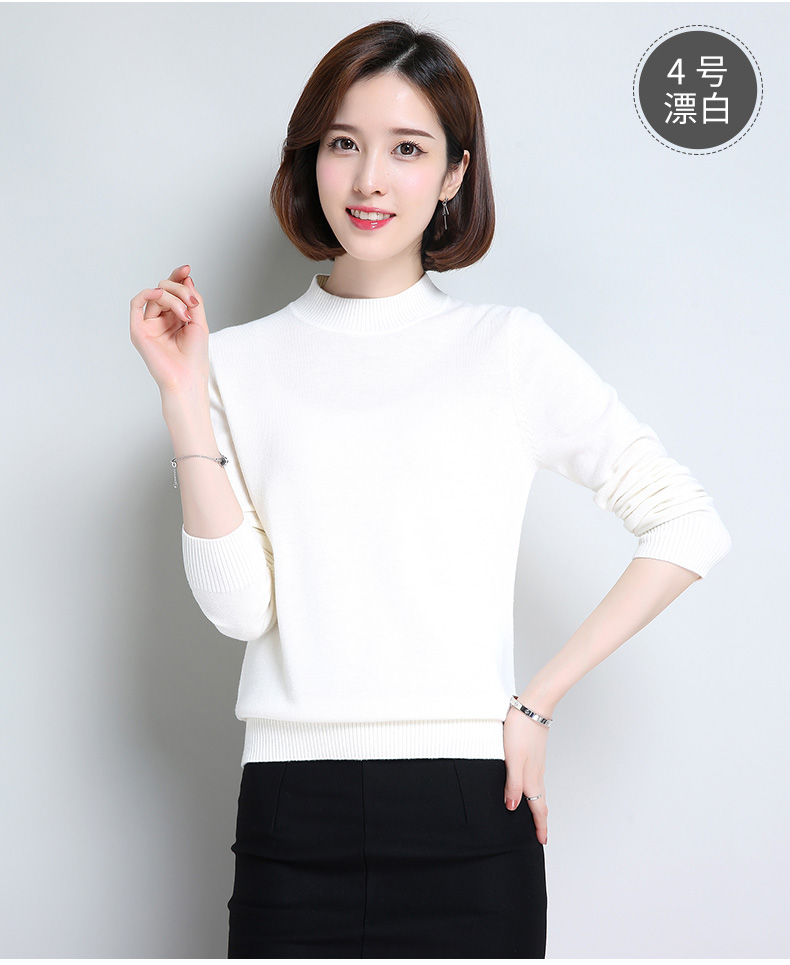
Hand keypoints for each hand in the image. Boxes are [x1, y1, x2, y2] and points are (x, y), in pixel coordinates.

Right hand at [129, 264, 208, 397]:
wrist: (186, 378)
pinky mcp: (138, 330)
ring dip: (173, 298)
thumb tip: (186, 277)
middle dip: (180, 290)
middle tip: (192, 303)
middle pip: (165, 289)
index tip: (187, 268)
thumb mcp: (199, 322)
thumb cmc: (194, 357)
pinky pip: (136, 304)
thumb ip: (193, 299)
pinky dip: (146, 294)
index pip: (173, 291)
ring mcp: (148, 324)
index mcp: (175, 317)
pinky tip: (157, 293)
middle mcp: (161, 319)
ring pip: (156, 295)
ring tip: (185, 314)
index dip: (178, 278)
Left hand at [503, 703, 548, 844]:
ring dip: (538, 804)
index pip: (537, 807)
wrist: (532, 707)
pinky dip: (534, 789)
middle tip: (540, 833)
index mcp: (531, 777)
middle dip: (540, 819)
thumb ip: (512, 784)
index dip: (539, 825)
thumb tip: (512, 807)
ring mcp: (536, 763)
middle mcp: (536, 773)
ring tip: (535, 814)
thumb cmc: (520, 731)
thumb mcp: (512, 760)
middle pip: (540, 801)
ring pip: (538, 789)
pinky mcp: (534, 754)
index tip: (542, 841)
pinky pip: (535, 778)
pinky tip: (527, 786)